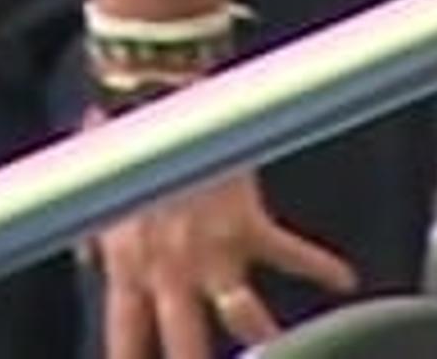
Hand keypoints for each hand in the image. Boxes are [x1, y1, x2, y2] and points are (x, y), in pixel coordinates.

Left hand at [84, 134, 355, 358]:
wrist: (150, 103)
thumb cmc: (121, 150)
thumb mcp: (98, 202)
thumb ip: (95, 241)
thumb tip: (89, 263)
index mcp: (127, 266)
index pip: (126, 333)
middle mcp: (169, 269)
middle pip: (186, 342)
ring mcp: (211, 251)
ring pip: (243, 316)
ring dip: (265, 337)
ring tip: (291, 348)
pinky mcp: (248, 225)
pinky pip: (292, 254)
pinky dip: (322, 268)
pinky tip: (347, 281)